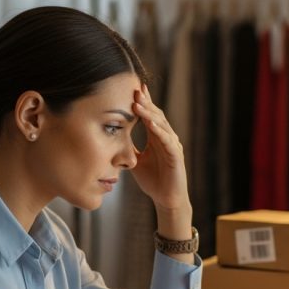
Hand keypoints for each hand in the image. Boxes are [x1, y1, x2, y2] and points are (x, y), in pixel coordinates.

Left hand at [130, 85, 189, 211]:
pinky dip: (159, 130)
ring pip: (161, 125)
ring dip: (149, 113)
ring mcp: (173, 146)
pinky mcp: (176, 156)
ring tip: (138, 103)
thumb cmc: (153, 181)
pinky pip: (167, 140)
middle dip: (146, 102)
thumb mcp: (136, 160)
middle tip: (135, 89)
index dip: (144, 102)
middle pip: (157, 115)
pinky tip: (150, 123)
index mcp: (157, 138)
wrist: (167, 200)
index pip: (150, 115)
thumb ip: (129, 148)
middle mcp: (167, 138)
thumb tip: (112, 138)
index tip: (134, 88)